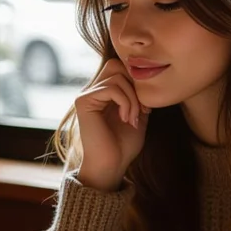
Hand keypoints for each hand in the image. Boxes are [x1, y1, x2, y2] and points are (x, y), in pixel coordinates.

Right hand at [74, 58, 149, 191]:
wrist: (111, 165)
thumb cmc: (124, 146)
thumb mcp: (139, 116)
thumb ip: (139, 96)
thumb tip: (147, 76)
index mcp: (103, 94)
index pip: (121, 68)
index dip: (136, 83)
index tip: (146, 109)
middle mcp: (92, 92)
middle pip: (116, 65)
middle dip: (134, 85)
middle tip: (141, 109)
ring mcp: (86, 95)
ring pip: (116, 76)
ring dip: (132, 98)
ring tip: (133, 118)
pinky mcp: (83, 102)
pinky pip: (111, 88)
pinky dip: (125, 102)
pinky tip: (125, 119)